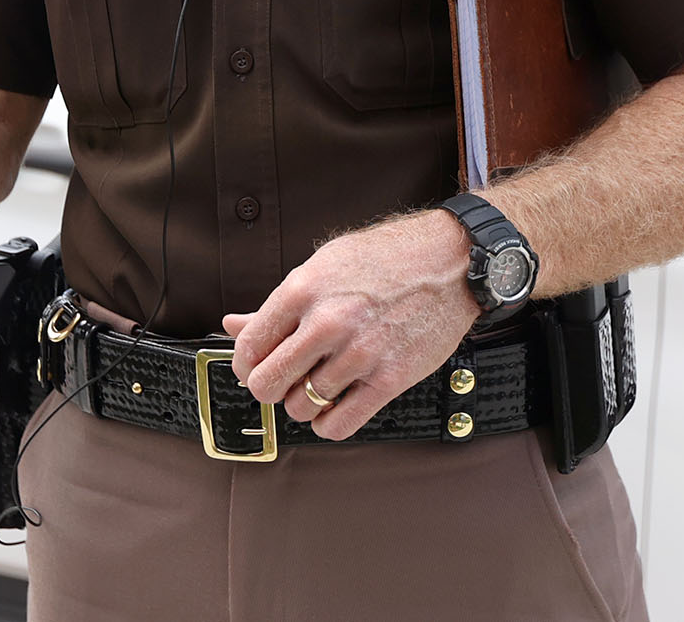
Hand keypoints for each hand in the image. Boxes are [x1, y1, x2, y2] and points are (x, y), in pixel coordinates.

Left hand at [221, 210, 475, 440]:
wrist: (450, 260)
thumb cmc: (386, 257)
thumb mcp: (323, 265)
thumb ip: (277, 305)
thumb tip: (233, 326)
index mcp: (303, 289)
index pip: (249, 348)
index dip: (245, 365)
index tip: (255, 367)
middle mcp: (328, 322)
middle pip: (268, 385)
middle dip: (269, 388)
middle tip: (283, 380)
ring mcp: (360, 353)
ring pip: (302, 408)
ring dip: (303, 404)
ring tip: (316, 385)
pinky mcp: (390, 378)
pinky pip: (340, 425)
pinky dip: (328, 424)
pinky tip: (335, 405)